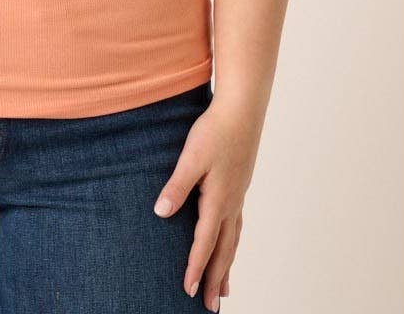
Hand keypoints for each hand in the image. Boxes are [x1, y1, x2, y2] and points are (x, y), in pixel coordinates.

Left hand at [152, 95, 262, 307]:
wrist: (241, 110)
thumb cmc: (214, 131)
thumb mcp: (191, 158)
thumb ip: (177, 186)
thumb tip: (161, 213)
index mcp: (218, 201)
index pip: (204, 243)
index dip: (195, 268)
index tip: (188, 292)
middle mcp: (231, 204)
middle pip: (224, 250)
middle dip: (215, 279)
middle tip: (211, 306)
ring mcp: (238, 195)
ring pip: (233, 240)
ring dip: (226, 265)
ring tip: (224, 287)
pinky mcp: (239, 185)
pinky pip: (237, 225)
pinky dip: (232, 243)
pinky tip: (229, 242)